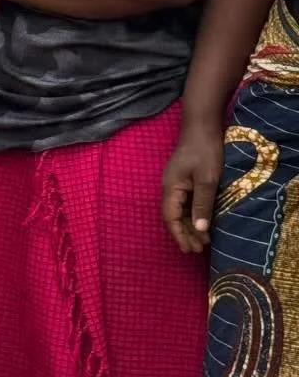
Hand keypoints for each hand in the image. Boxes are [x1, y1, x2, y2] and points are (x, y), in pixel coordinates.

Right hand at [162, 118, 225, 252]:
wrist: (202, 126)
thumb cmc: (204, 151)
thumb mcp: (207, 179)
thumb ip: (202, 204)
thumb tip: (199, 229)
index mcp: (170, 188)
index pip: (171, 218)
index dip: (180, 235)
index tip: (189, 250)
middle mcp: (169, 188)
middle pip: (174, 216)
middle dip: (185, 234)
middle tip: (198, 250)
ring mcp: (176, 183)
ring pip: (180, 210)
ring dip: (190, 226)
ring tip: (203, 241)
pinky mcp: (184, 179)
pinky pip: (186, 202)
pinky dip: (194, 215)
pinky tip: (203, 221)